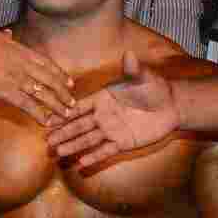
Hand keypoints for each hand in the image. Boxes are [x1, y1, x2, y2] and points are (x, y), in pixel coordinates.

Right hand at [0, 29, 74, 124]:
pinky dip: (38, 113)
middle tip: (72, 103)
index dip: (60, 75)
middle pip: (50, 80)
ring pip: (43, 93)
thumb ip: (5, 36)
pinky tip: (45, 121)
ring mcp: (16, 78)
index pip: (47, 64)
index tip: (69, 82)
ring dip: (56, 105)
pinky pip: (27, 104)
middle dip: (63, 93)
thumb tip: (9, 32)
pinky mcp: (6, 91)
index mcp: (22, 51)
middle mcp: (24, 65)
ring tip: (65, 115)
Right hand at [48, 51, 178, 168]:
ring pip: (88, 139)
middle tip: (47, 140)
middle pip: (79, 125)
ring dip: (73, 146)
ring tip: (58, 152)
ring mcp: (111, 130)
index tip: (49, 118)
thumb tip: (129, 53)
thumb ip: (132, 69)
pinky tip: (81, 163)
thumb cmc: (154, 88)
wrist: (170, 106)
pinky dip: (94, 156)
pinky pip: (105, 150)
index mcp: (102, 99)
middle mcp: (103, 115)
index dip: (65, 113)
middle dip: (63, 132)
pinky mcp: (122, 142)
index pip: (79, 107)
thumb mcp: (142, 78)